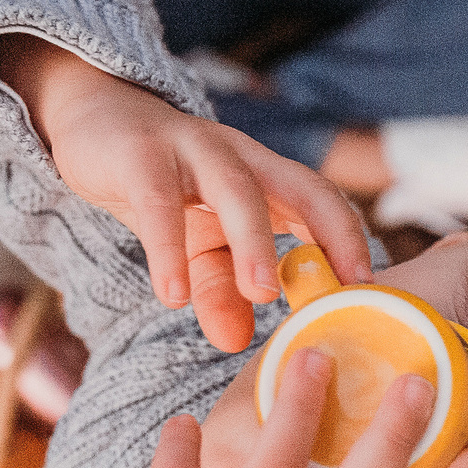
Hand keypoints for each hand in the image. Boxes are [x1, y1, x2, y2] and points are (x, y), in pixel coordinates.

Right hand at [0, 34, 371, 348]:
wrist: (96, 124)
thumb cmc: (164, 188)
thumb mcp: (197, 244)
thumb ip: (219, 290)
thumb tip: (234, 343)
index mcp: (268, 178)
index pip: (326, 203)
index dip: (353, 242)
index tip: (372, 293)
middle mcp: (243, 158)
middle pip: (302, 188)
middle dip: (331, 236)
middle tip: (344, 292)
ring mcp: (194, 150)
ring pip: (237, 190)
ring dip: (253, 242)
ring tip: (261, 295)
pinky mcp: (141, 156)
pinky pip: (158, 203)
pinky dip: (167, 249)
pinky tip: (171, 295)